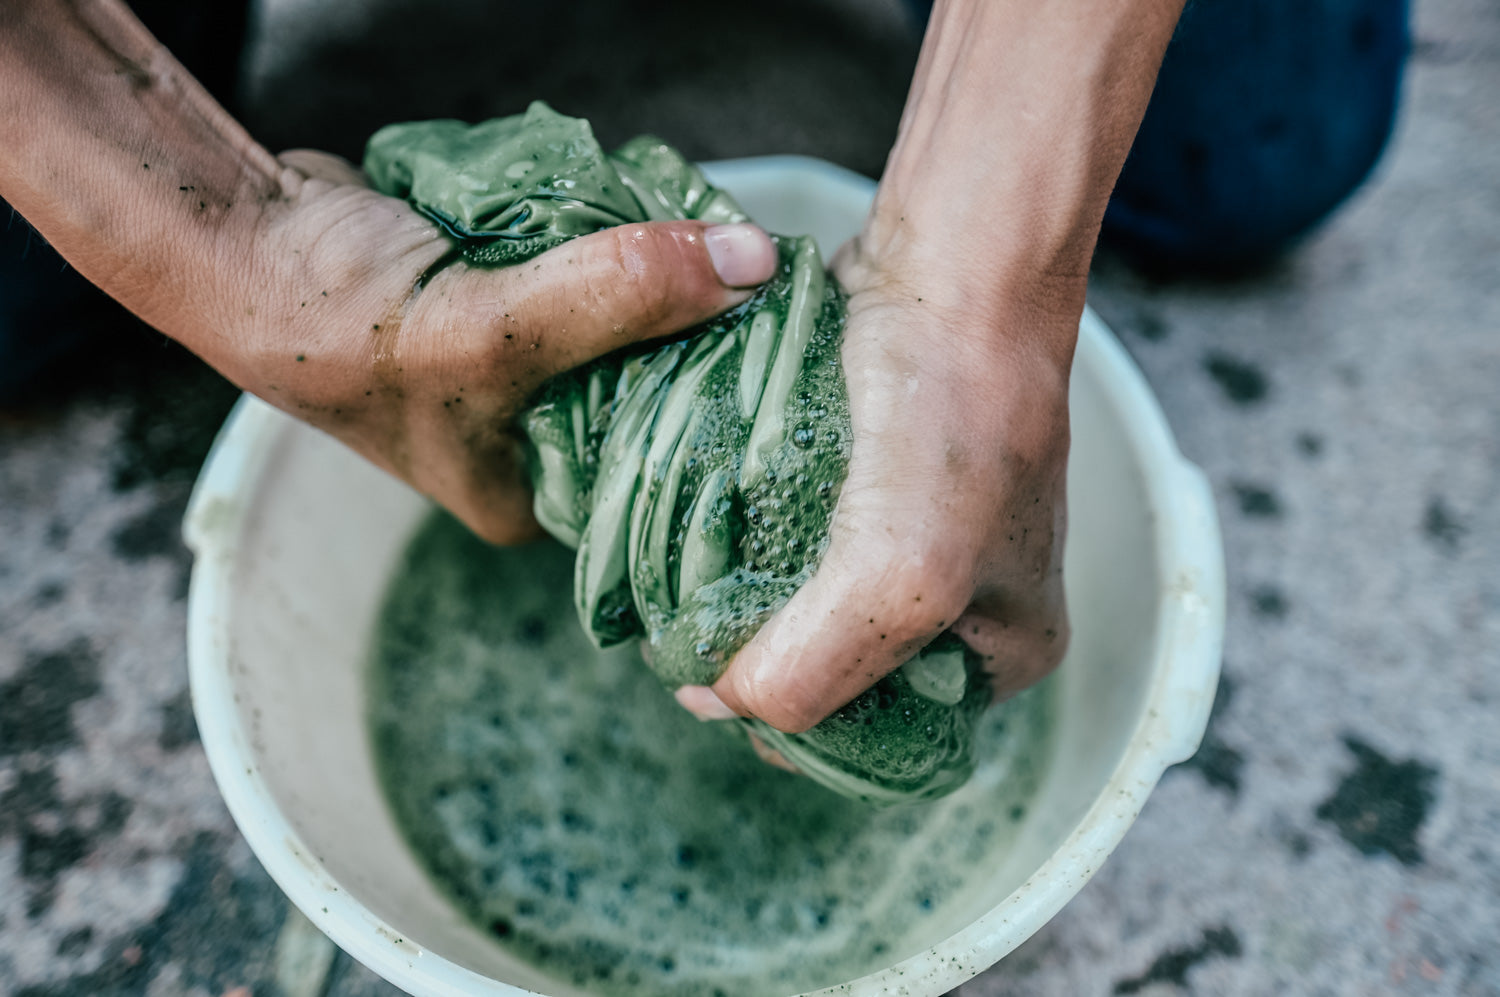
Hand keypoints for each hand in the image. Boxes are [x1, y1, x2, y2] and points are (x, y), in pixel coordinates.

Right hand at [213, 151, 775, 541]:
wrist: (241, 236)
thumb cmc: (335, 321)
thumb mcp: (491, 329)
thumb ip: (617, 296)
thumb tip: (750, 262)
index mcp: (521, 494)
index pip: (653, 466)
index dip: (716, 408)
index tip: (778, 346)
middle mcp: (523, 443)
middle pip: (644, 385)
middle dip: (690, 330)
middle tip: (753, 278)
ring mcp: (514, 369)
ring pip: (619, 322)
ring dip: (651, 275)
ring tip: (710, 237)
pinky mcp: (506, 301)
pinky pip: (586, 275)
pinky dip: (608, 240)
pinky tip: (646, 213)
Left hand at [680, 237, 1072, 731]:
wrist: (953, 264)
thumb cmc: (956, 418)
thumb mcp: (903, 575)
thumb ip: (813, 669)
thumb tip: (714, 701)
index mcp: (1001, 657)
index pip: (875, 737)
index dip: (793, 719)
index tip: (724, 674)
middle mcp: (961, 609)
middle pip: (831, 671)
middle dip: (764, 652)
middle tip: (700, 618)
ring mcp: (909, 543)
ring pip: (799, 605)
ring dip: (744, 595)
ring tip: (694, 573)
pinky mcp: (860, 486)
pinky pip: (787, 541)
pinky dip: (744, 539)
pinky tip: (706, 529)